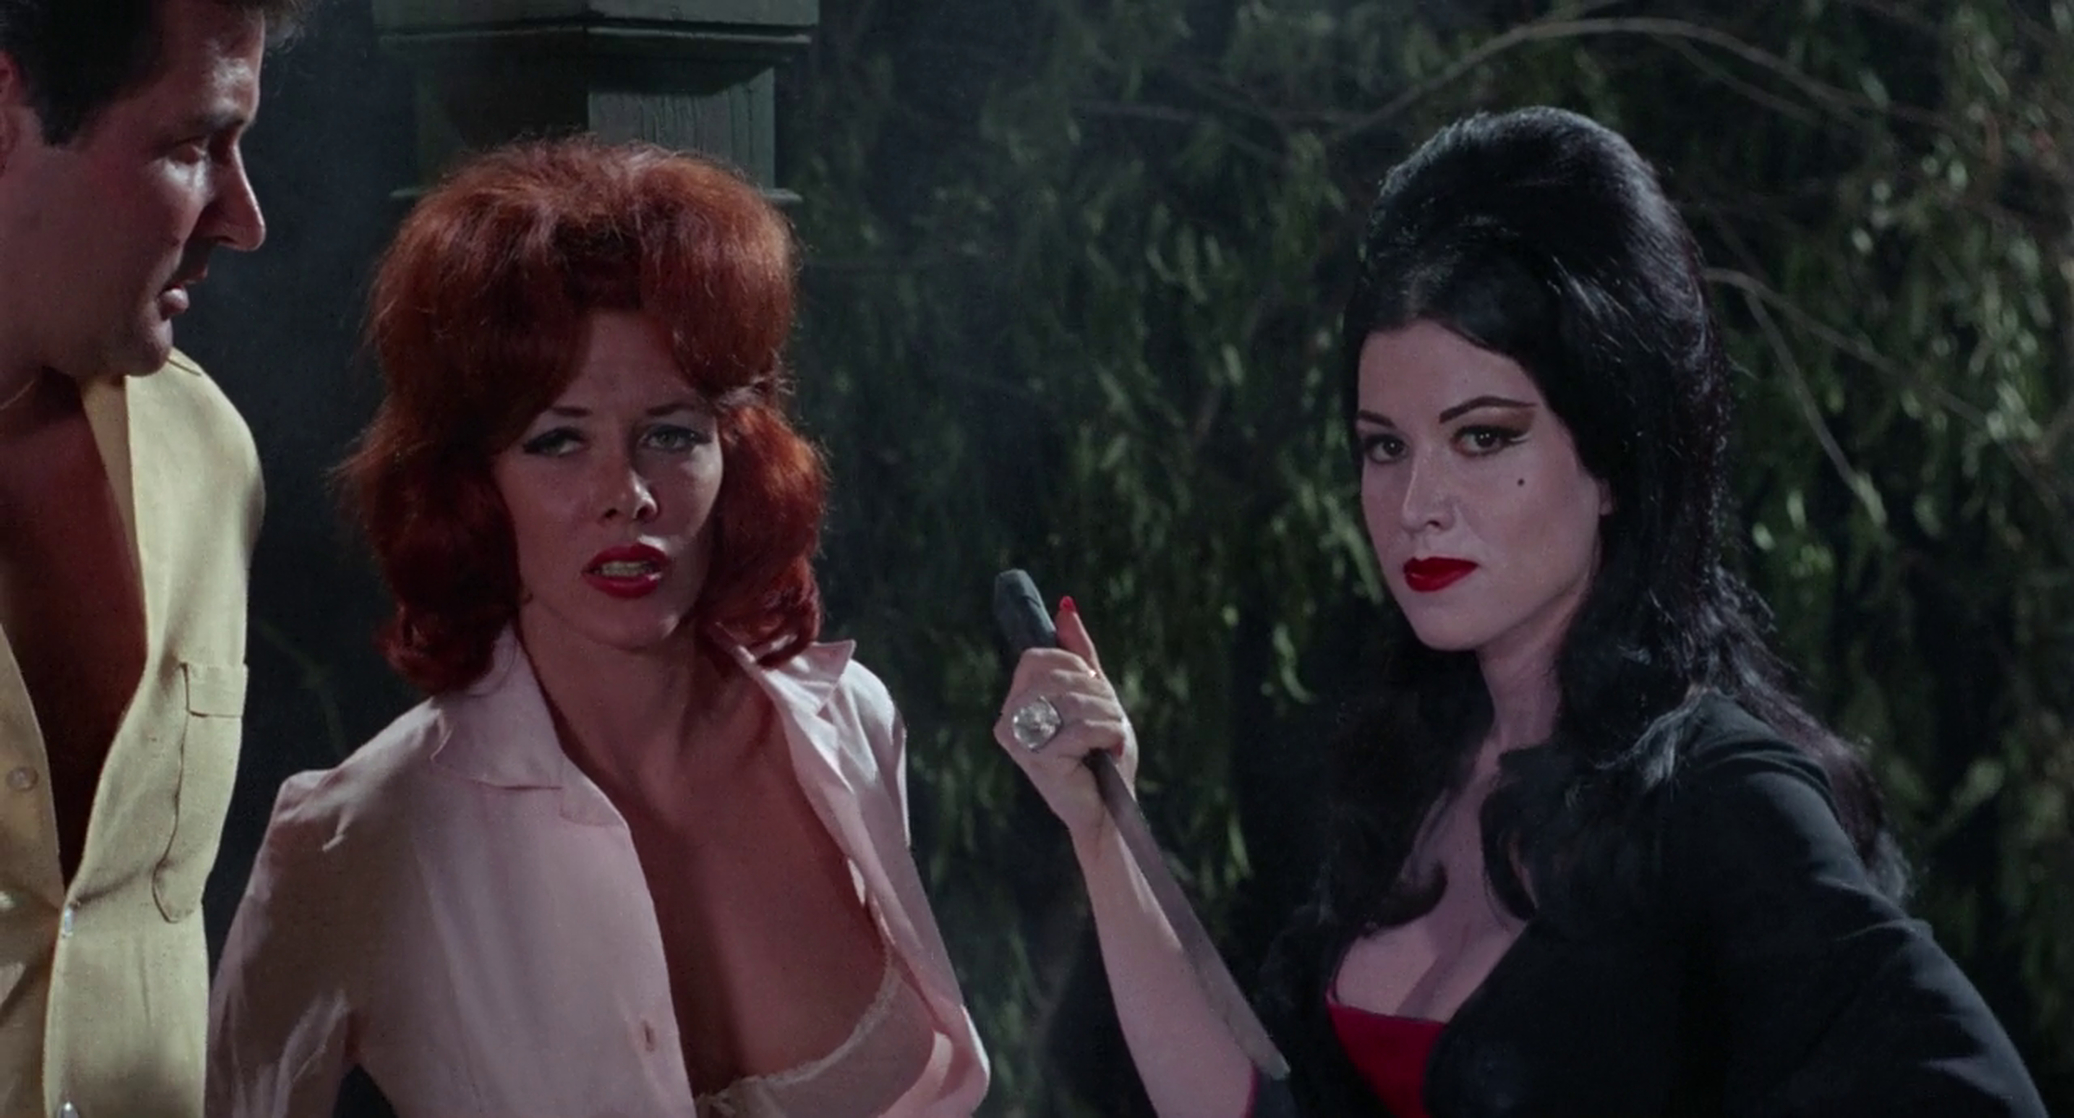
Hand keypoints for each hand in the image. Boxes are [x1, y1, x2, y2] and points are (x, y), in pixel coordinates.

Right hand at [993, 599, 1138, 845]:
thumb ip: (1079, 655)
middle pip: (1056, 677)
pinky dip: (1107, 735)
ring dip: (1107, 716)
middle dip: (1096, 693)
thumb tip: (1065, 607)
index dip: (1073, 666)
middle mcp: (1008, 720)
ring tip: (1111, 738)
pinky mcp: (1035, 759)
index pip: (1036, 657)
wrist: (1109, 809)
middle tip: (1109, 719)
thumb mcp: (1096, 695)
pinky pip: (1080, 727)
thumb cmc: (1101, 756)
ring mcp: (1018, 741)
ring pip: (1072, 700)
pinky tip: (1108, 752)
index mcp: (1017, 702)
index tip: (1093, 689)